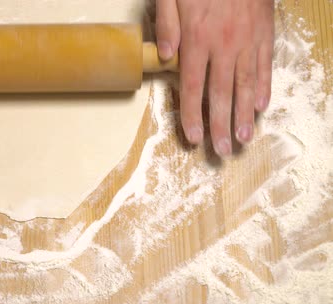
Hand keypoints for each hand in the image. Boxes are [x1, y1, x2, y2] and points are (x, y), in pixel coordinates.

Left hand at [156, 0, 273, 155]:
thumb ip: (167, 26)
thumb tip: (164, 58)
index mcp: (197, 39)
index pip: (191, 87)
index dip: (192, 116)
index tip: (194, 138)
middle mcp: (223, 46)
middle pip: (220, 93)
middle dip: (220, 125)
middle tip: (221, 151)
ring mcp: (247, 40)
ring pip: (246, 84)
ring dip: (244, 114)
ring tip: (243, 138)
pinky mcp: (265, 32)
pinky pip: (265, 65)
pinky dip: (263, 87)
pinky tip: (261, 106)